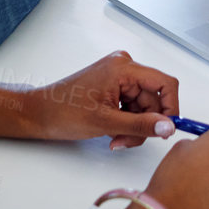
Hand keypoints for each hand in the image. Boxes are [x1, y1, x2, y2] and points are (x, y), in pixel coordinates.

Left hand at [0, 51, 179, 147]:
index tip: (165, 130)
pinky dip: (126, 122)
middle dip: (144, 123)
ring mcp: (118, 76)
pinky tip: (112, 132)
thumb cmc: (63, 112)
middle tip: (125, 141)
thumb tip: (168, 127)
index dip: (170, 108)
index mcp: (125, 68)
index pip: (165, 84)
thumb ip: (141, 125)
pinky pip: (132, 105)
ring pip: (143, 106)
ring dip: (134, 126)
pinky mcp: (112, 86)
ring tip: (115, 139)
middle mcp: (124, 67)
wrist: (38, 114)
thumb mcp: (106, 123)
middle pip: (153, 98)